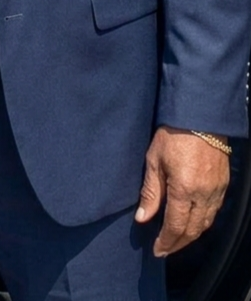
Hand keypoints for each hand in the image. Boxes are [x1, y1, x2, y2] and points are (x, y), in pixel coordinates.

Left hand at [135, 126, 229, 256]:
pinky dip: (203, 221)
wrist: (199, 115)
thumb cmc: (172, 134)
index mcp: (184, 189)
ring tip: (177, 240)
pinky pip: (215, 210)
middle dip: (178, 244)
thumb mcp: (154, 160)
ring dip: (191, 235)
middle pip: (193, 230)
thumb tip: (142, 218)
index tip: (157, 250)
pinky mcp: (223, 183)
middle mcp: (204, 194)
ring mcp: (216, 190)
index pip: (175, 226)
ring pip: (206, 223)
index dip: (166, 241)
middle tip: (165, 250)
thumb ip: (150, 192)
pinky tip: (193, 221)